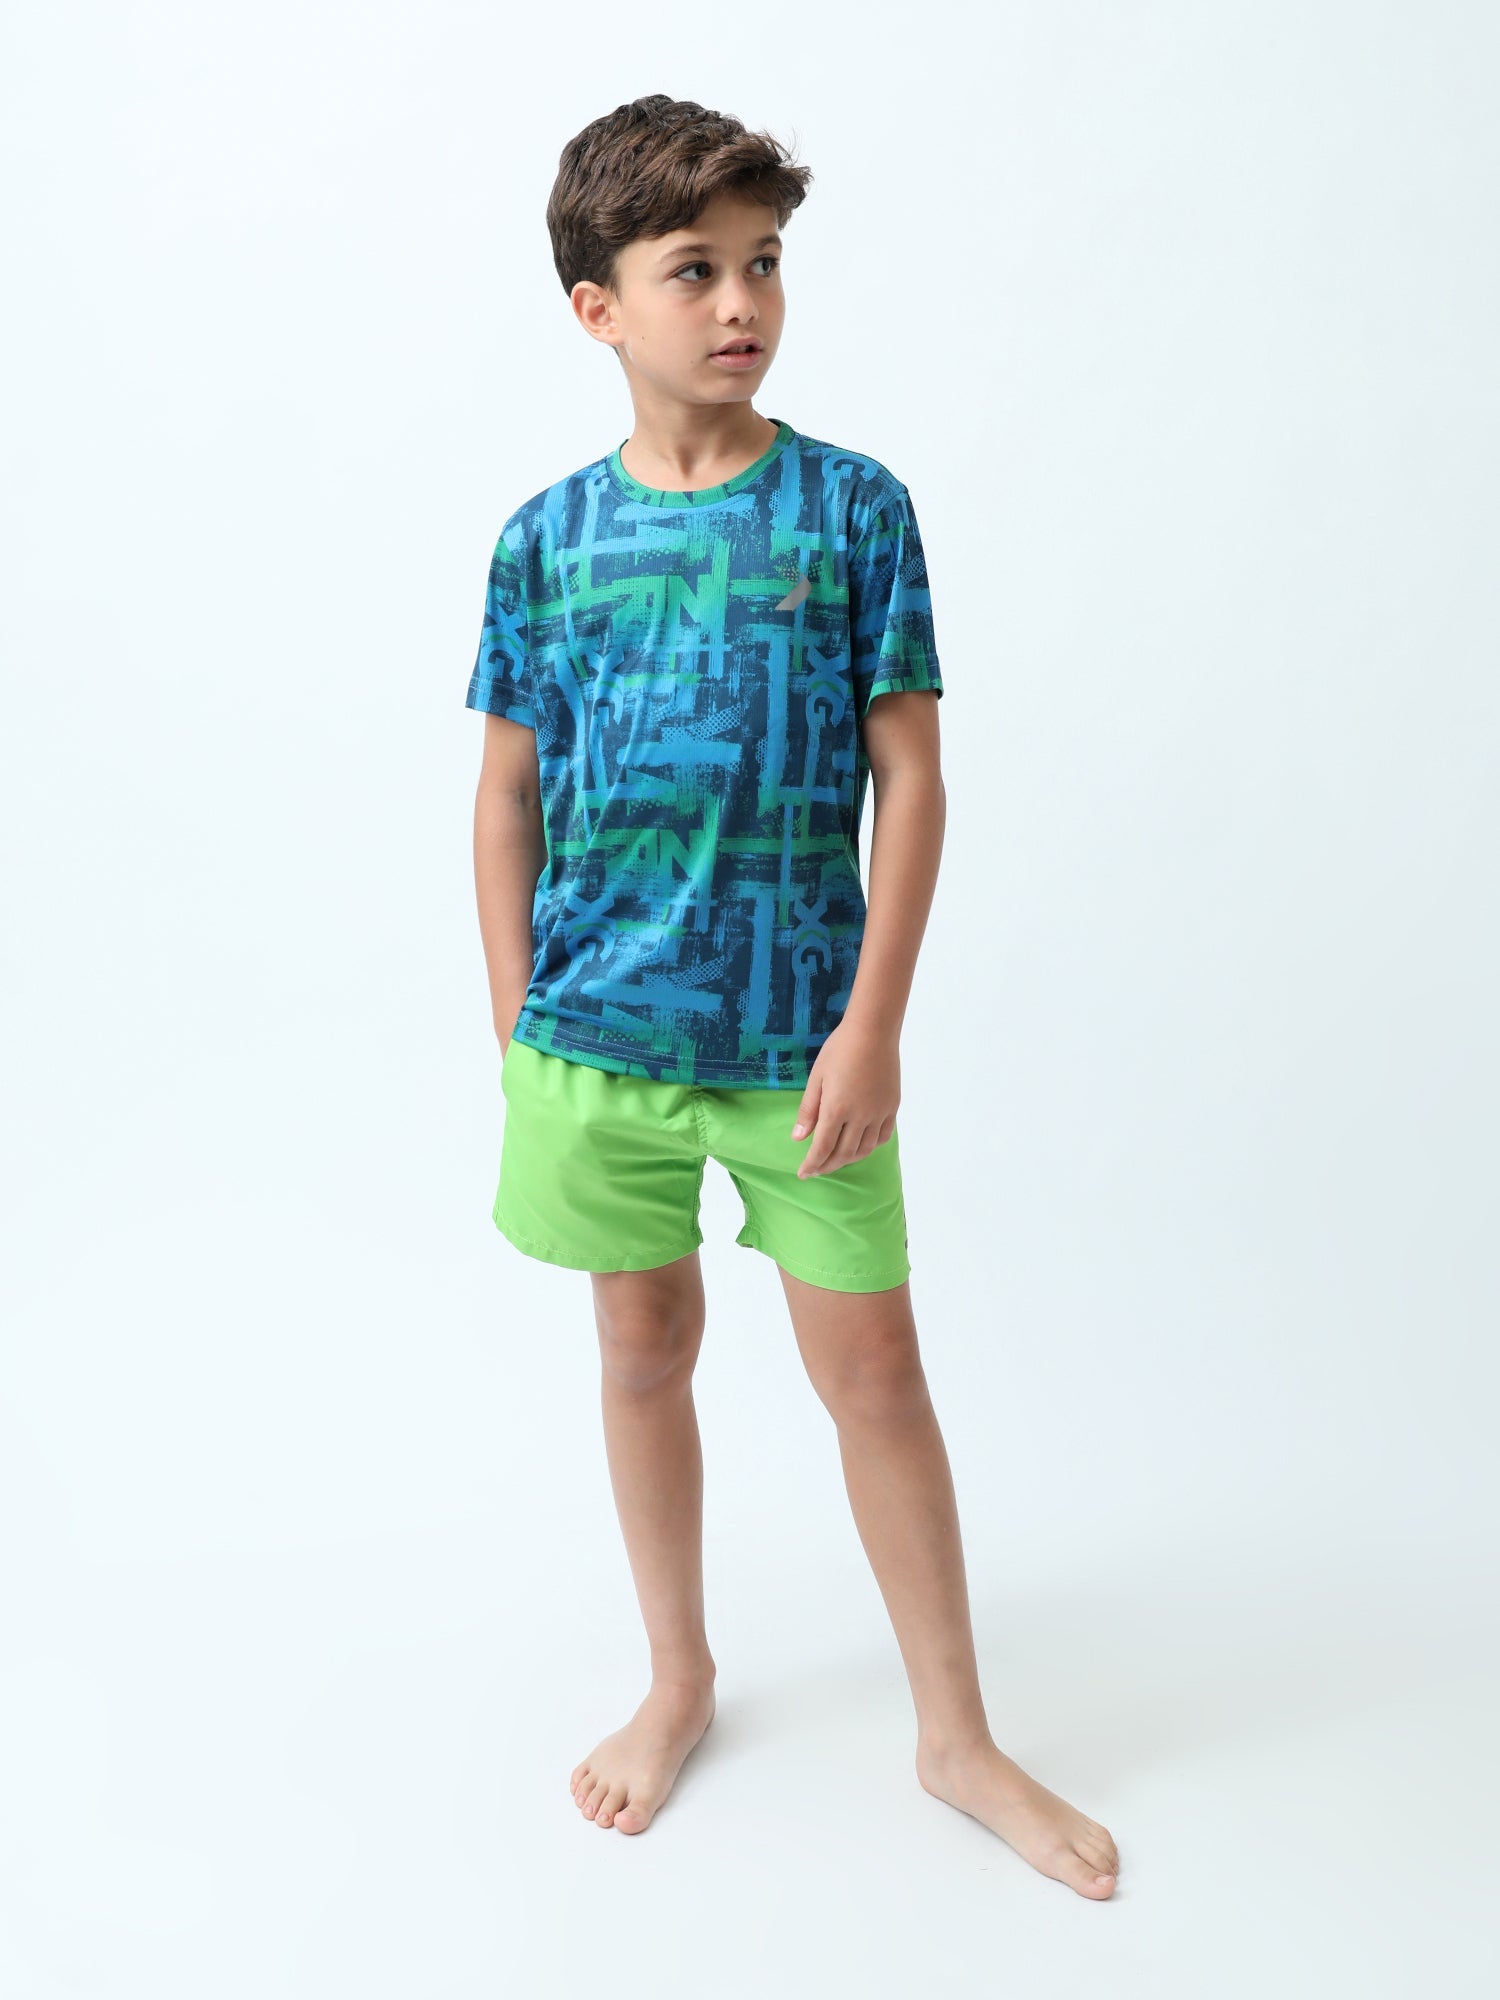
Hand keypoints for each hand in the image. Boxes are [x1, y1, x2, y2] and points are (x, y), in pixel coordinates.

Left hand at [789, 1021, 899, 1177]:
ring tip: (836, 1160)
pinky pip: (882, 1136)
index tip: (803, 1174)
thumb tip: (798, 1138)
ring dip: (848, 1159)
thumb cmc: (839, 1049)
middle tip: (816, 1170)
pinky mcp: (892, 1107)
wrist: (874, 1031)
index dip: (812, 1165)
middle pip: (843, 1153)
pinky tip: (860, 1145)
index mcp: (837, 1109)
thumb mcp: (816, 1077)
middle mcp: (860, 1116)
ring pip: (864, 1149)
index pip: (822, 1148)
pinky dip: (869, 1147)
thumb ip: (808, 1110)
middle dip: (827, 1166)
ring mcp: (879, 1113)